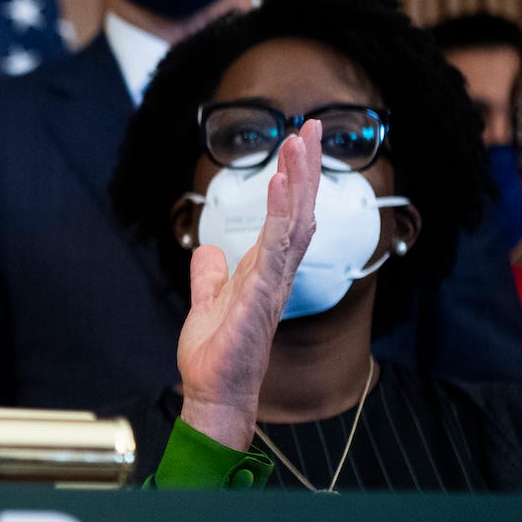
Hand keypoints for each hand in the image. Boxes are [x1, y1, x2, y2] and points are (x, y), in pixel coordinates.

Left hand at [175, 122, 320, 451]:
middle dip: (307, 169)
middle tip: (313, 128)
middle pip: (299, 212)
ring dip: (298, 181)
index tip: (298, 147)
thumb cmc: (217, 357)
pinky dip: (278, 215)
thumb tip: (208, 251)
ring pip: (294, 223)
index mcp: (266, 272)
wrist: (213, 392)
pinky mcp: (261, 296)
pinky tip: (280, 186)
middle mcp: (276, 274)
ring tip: (301, 143)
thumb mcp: (208, 304)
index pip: (288, 219)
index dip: (296, 183)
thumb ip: (210, 276)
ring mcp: (273, 284)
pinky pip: (274, 248)